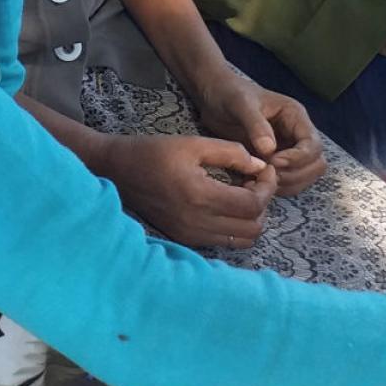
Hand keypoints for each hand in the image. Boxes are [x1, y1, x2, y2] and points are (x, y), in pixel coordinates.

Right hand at [99, 134, 276, 248]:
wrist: (118, 170)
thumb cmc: (154, 152)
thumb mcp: (194, 143)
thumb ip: (231, 153)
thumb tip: (259, 166)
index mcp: (199, 196)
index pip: (252, 205)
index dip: (267, 187)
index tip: (264, 169)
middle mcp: (196, 222)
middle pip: (253, 227)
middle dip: (262, 203)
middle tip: (255, 181)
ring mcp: (190, 235)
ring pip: (241, 240)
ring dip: (250, 218)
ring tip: (242, 194)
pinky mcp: (185, 239)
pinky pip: (223, 242)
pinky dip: (234, 226)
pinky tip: (226, 204)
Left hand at [191, 72, 326, 195]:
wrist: (214, 97)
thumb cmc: (229, 94)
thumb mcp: (240, 104)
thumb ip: (256, 125)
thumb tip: (270, 150)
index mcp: (295, 117)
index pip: (313, 145)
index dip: (298, 158)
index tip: (273, 162)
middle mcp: (297, 135)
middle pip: (316, 164)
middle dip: (295, 174)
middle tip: (267, 174)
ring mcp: (288, 150)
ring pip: (305, 176)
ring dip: (287, 184)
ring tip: (260, 180)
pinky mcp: (275, 163)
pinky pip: (287, 182)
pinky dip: (276, 188)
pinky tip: (253, 183)